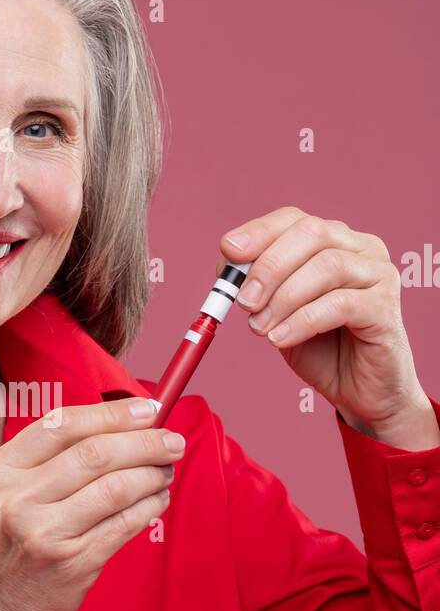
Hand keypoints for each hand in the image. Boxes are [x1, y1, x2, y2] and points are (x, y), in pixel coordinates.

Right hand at [0, 397, 185, 610]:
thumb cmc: (14, 545)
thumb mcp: (10, 494)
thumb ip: (53, 459)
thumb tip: (125, 424)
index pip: (62, 425)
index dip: (112, 413)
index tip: (147, 410)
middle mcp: (16, 499)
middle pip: (95, 453)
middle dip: (145, 442)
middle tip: (172, 442)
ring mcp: (43, 532)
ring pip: (116, 488)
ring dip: (152, 475)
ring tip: (165, 472)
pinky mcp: (72, 562)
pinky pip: (125, 524)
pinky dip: (150, 506)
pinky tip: (158, 499)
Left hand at [218, 206, 436, 444]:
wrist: (359, 390)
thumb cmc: (321, 347)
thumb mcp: (278, 311)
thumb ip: (257, 285)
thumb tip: (225, 266)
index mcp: (336, 239)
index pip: (294, 219)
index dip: (259, 232)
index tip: (228, 251)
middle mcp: (363, 248)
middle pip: (312, 234)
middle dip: (269, 266)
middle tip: (243, 302)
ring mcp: (380, 275)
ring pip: (326, 267)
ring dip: (283, 298)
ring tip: (260, 328)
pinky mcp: (386, 307)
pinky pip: (340, 304)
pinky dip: (302, 321)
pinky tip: (280, 339)